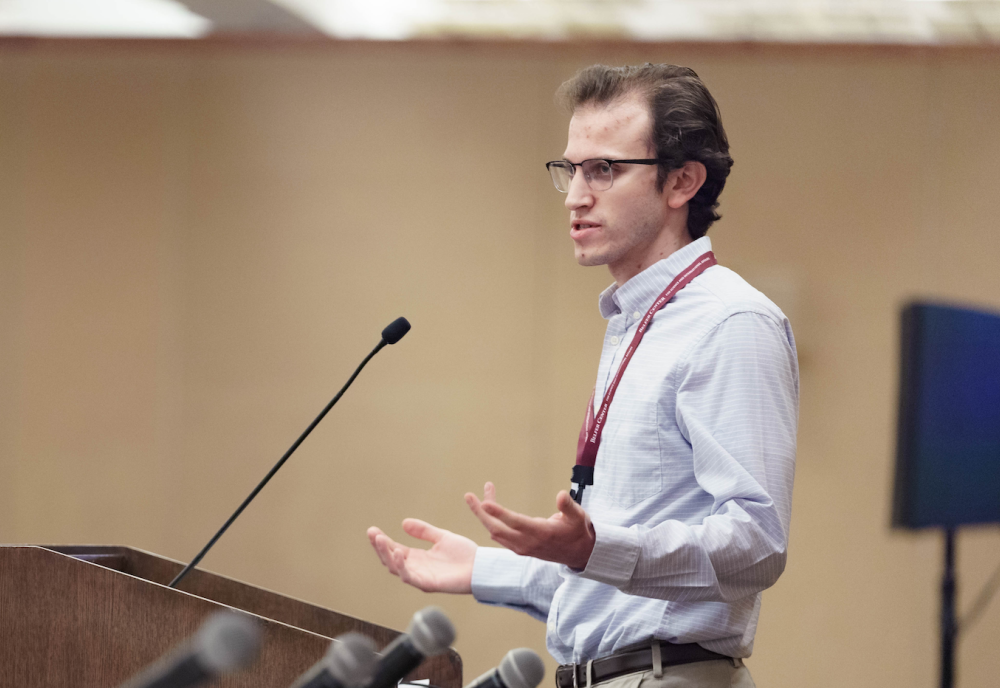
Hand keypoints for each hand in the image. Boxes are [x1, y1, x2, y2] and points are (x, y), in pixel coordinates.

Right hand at [367, 519, 476, 593]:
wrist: (481, 565)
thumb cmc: (464, 554)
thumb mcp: (441, 537)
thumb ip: (424, 531)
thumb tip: (403, 523)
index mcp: (418, 558)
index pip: (394, 549)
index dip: (383, 541)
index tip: (372, 530)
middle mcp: (416, 568)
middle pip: (390, 559)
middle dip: (379, 547)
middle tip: (372, 533)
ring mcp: (420, 577)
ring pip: (396, 568)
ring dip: (386, 554)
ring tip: (379, 540)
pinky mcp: (428, 584)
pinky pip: (409, 577)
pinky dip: (401, 566)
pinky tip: (398, 553)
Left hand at [465, 483, 595, 570]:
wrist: (579, 554)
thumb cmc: (578, 531)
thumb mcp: (578, 517)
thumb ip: (568, 506)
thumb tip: (561, 495)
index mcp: (540, 533)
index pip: (515, 522)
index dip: (499, 512)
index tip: (484, 502)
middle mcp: (527, 543)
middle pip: (496, 528)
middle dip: (480, 512)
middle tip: (468, 496)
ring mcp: (521, 548)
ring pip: (495, 533)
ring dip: (483, 516)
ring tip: (475, 497)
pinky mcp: (519, 549)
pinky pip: (499, 537)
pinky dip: (490, 523)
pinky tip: (486, 511)